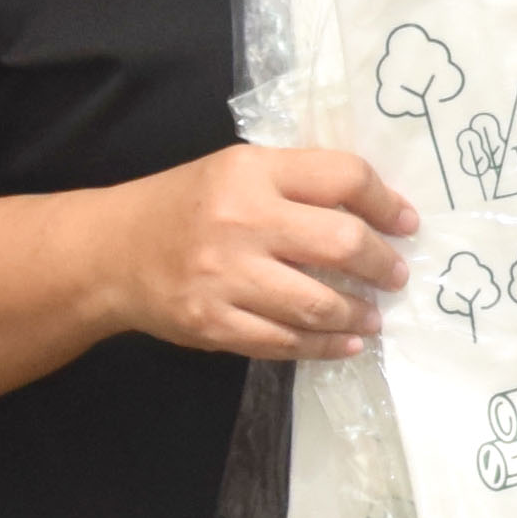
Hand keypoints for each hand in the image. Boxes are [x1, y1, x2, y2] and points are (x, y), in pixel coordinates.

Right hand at [109, 143, 413, 361]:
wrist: (110, 252)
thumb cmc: (185, 206)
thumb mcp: (236, 171)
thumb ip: (296, 183)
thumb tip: (374, 211)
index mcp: (252, 171)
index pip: (342, 178)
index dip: (386, 202)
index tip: (406, 223)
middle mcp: (241, 220)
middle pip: (340, 242)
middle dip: (381, 264)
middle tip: (395, 275)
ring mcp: (226, 277)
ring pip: (318, 303)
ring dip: (358, 314)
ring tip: (373, 316)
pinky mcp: (214, 324)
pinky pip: (285, 341)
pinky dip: (324, 346)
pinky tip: (344, 343)